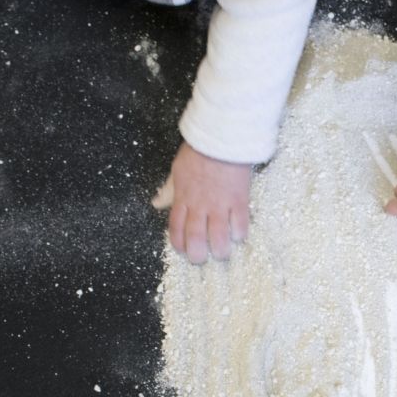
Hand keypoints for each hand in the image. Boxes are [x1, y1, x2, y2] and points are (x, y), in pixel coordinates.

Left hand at [155, 141, 251, 263]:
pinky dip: (239, 234)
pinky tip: (238, 236)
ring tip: (222, 254)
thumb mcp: (177, 170)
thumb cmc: (199, 151)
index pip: (176, 228)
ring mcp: (220, 204)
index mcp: (182, 197)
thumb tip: (156, 203)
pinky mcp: (239, 200)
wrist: (222, 137)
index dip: (178, 243)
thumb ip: (169, 190)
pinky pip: (239, 224)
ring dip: (219, 250)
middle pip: (195, 238)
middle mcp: (199, 205)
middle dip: (197, 255)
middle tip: (201, 259)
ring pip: (218, 237)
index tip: (183, 250)